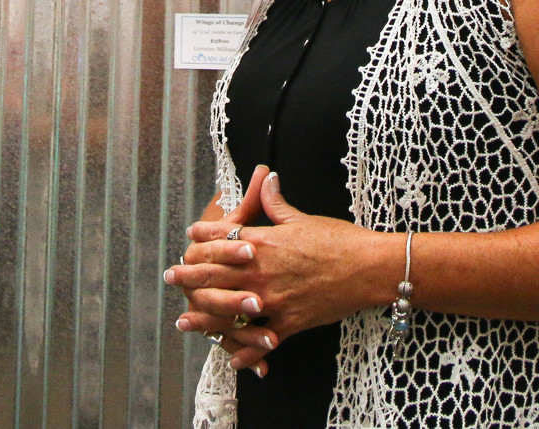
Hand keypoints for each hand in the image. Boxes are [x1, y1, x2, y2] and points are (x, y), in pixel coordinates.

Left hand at [170, 170, 399, 347]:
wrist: (367, 268)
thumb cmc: (339, 240)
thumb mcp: (303, 218)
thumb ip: (276, 203)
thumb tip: (266, 178)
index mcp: (264, 242)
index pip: (223, 238)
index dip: (202, 238)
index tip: (188, 238)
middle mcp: (262, 271)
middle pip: (215, 274)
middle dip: (190, 275)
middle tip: (171, 276)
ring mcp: (273, 299)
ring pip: (229, 311)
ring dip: (204, 317)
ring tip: (184, 321)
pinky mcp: (289, 322)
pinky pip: (261, 341)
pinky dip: (246, 353)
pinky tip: (232, 360)